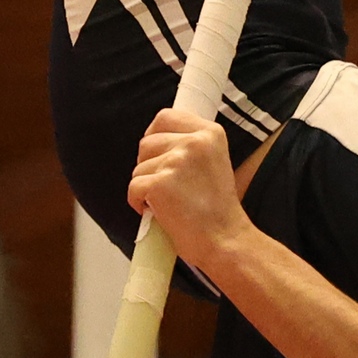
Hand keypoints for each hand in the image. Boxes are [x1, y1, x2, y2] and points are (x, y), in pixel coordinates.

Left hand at [124, 108, 250, 263]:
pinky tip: (155, 212)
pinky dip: (137, 202)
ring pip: (138, 167)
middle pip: (147, 142)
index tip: (157, 154)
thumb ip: (191, 146)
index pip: (166, 117)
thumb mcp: (215, 162)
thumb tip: (155, 140)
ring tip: (167, 202)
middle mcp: (194, 142)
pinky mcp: (160, 183)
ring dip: (145, 186)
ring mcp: (176, 162)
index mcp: (210, 133)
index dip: (154, 135)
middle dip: (148, 165)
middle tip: (164, 186)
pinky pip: (133, 187)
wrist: (225, 241)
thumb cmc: (218, 209)